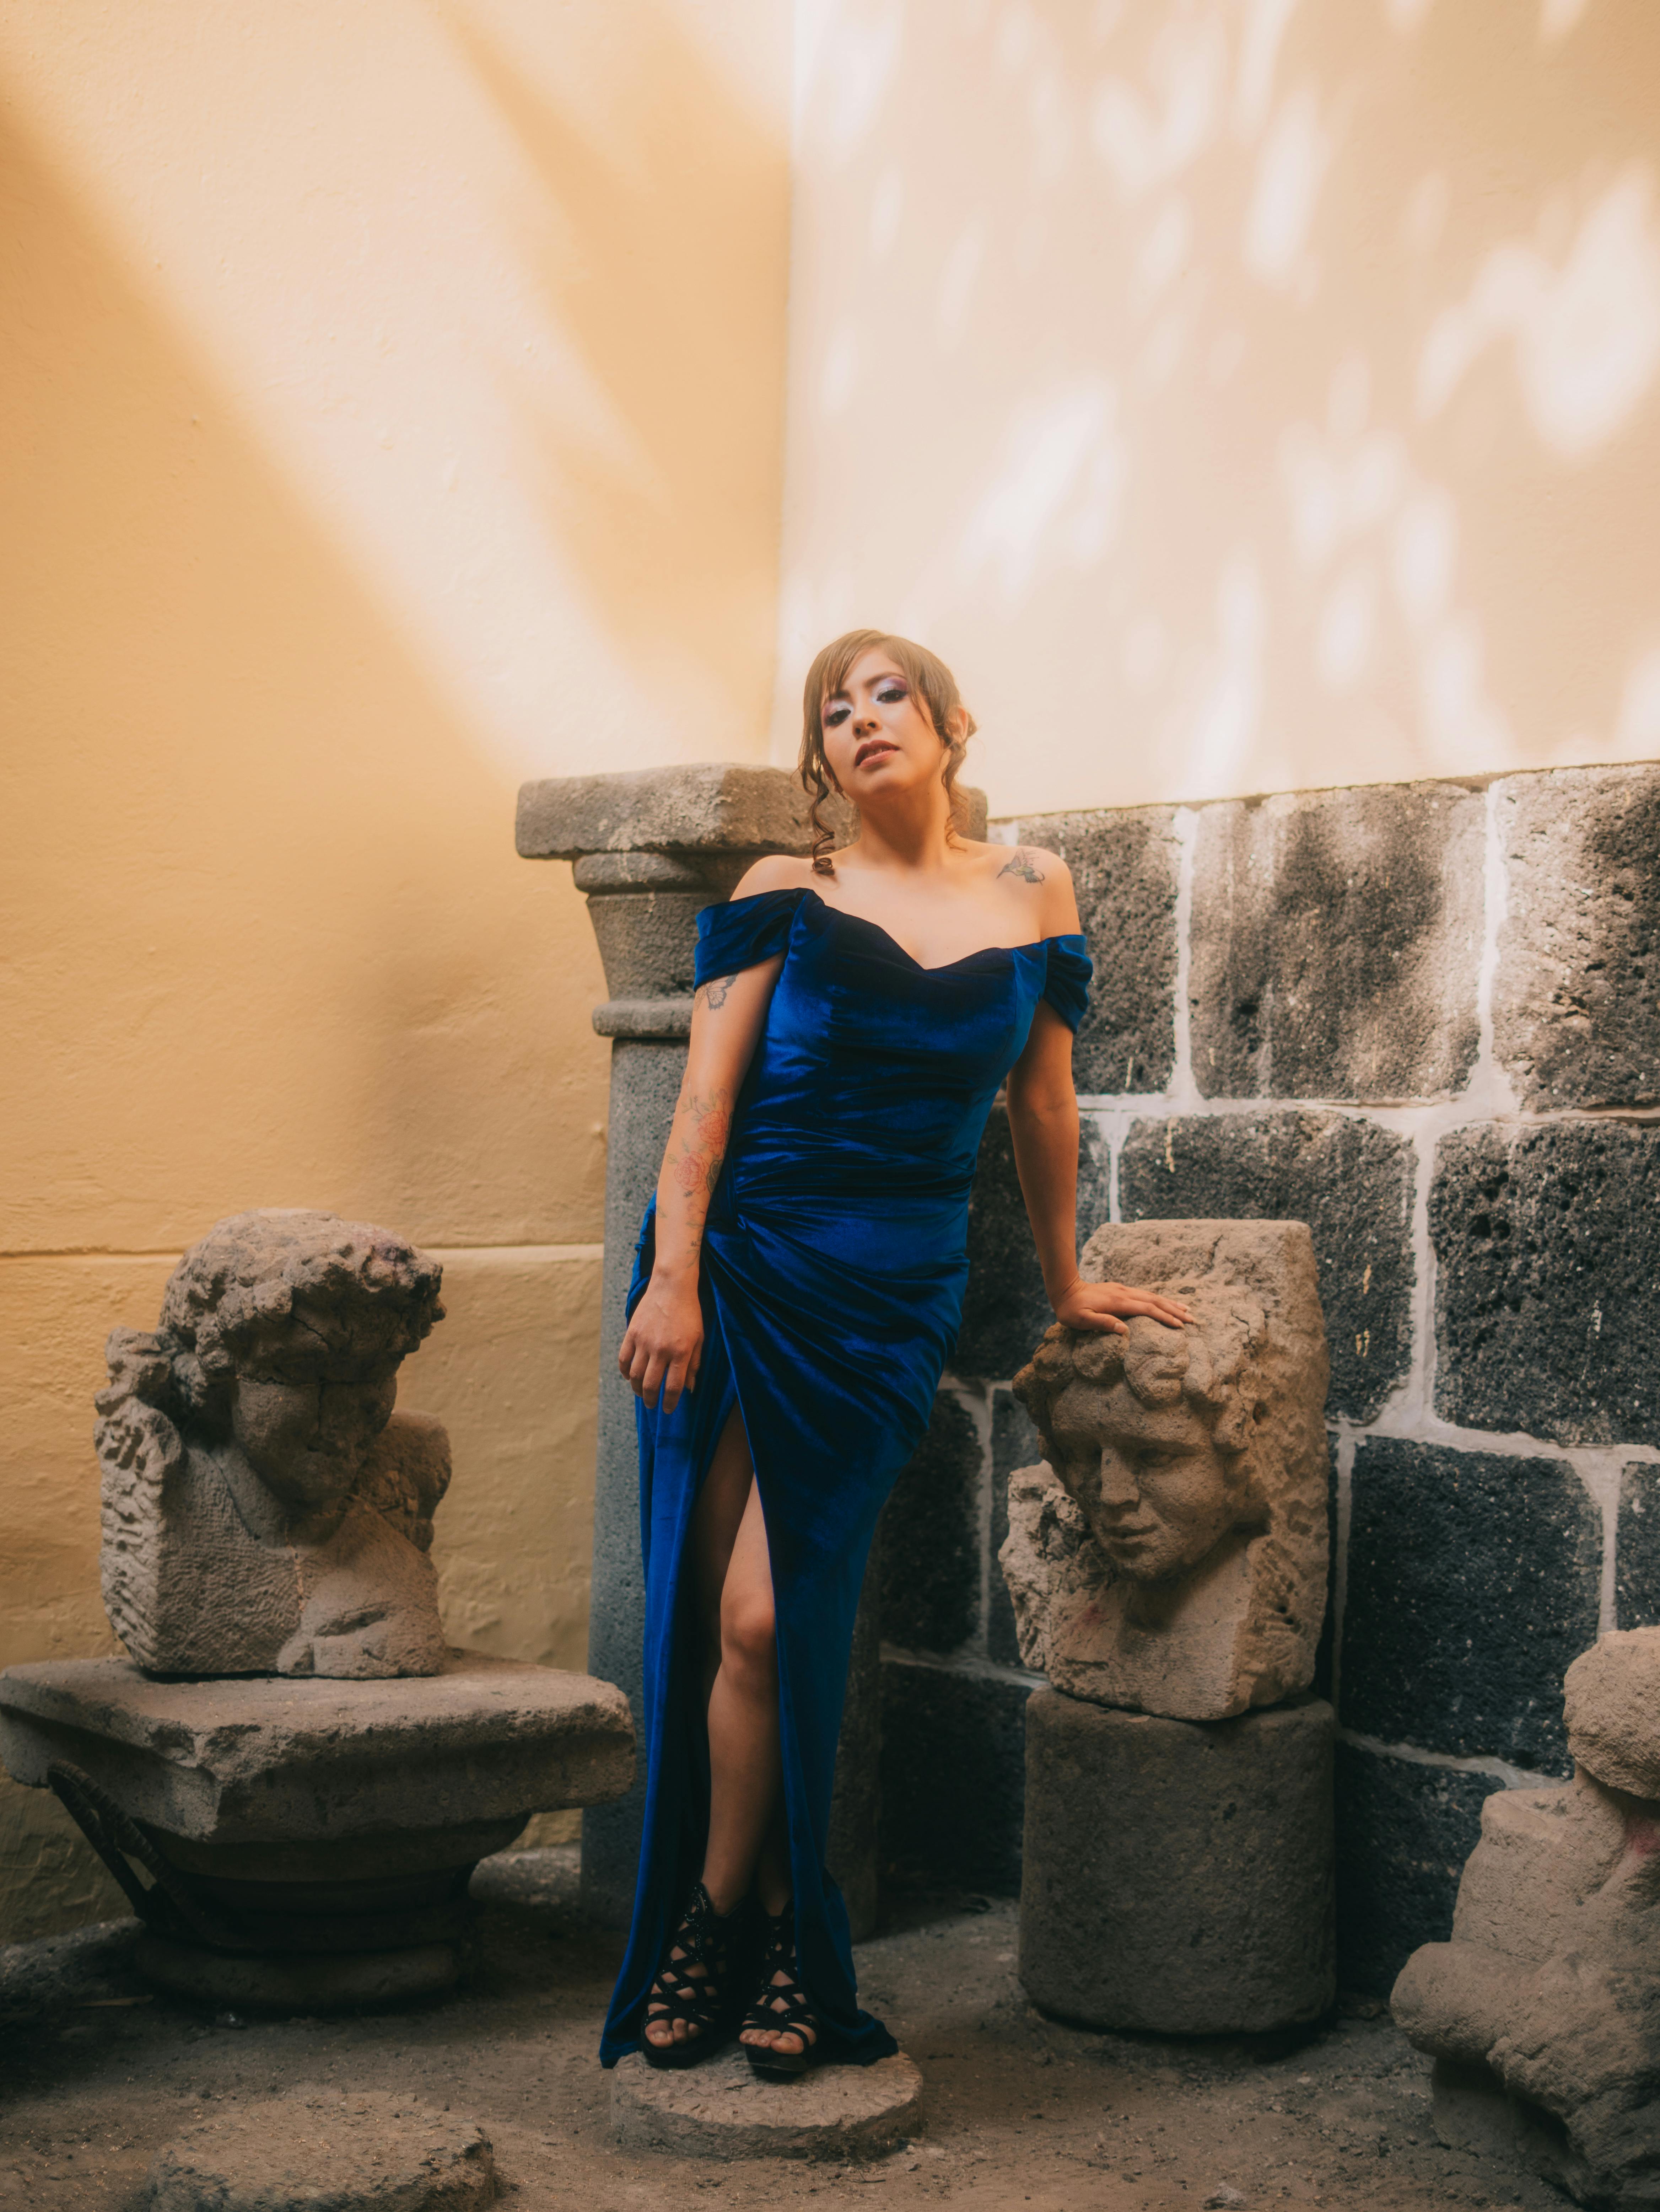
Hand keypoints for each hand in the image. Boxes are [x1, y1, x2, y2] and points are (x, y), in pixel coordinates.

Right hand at [618, 1274, 704, 1411]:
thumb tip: (690, 1388)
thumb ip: (694, 1364)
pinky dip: (625, 1372)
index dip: (670, 1403)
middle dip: (651, 1400)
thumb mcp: (699, 1338)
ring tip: (642, 1393)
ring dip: (637, 1389)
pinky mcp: (632, 1333)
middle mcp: (661, 1350)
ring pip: (635, 1375)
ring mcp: (644, 1342)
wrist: (672, 1286)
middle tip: (652, 1405)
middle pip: (652, 1385)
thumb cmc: (690, 1312)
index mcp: (681, 1352)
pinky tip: (630, 1377)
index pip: (673, 1387)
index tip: (668, 1410)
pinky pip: (623, 1359)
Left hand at [1053, 1278, 1191, 1335]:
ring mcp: (1123, 1290)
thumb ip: (1103, 1324)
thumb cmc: (1071, 1309)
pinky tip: (1164, 1303)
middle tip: (1193, 1320)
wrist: (1064, 1289)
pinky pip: (1145, 1295)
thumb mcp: (1082, 1320)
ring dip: (1170, 1303)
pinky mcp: (1121, 1290)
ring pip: (1152, 1296)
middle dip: (1175, 1311)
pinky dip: (1159, 1300)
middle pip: (1156, 1301)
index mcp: (1118, 1302)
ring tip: (1187, 1310)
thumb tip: (1125, 1331)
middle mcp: (1124, 1293)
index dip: (1165, 1318)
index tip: (1180, 1326)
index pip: (1148, 1310)